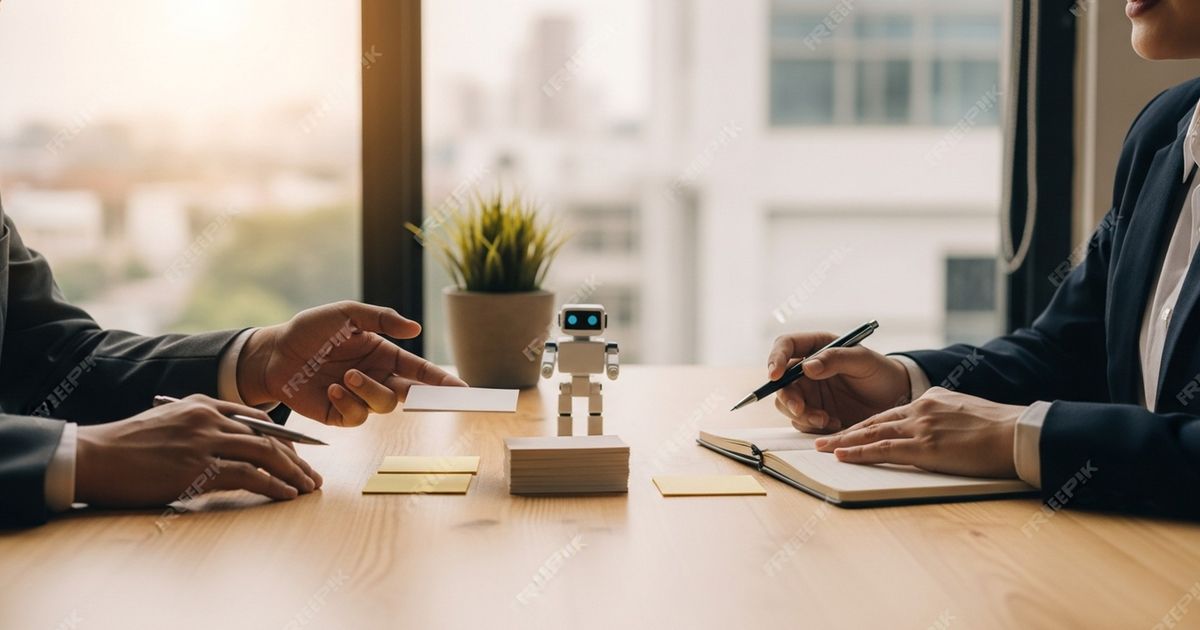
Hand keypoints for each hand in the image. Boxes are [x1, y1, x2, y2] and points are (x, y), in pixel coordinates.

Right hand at [75, 395, 321, 507]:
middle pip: (268, 437)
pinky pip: (249, 475)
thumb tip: (223, 446)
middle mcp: (209, 419)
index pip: (256, 419)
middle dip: (296, 458)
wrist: (93, 456)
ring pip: (265, 454)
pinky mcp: (199, 468)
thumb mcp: (167, 423)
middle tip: (314, 475)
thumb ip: (197, 427)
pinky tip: (287, 494)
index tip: (303, 452)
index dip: (285, 437)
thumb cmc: (125, 446)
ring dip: (292, 473)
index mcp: (202, 405)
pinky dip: (273, 485)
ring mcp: (205, 442)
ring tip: (308, 487)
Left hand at [237, 301, 466, 425]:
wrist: (274, 353)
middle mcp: (377, 377)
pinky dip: (348, 402)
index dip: (441, 381)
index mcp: (384, 354)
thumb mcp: (347, 313)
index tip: (462, 390)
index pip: (419, 369)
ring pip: (384, 404)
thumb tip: (415, 328)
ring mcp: (359, 398)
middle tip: (426, 396)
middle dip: (424, 396)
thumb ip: (380, 318)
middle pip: (411, 392)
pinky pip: (357, 416)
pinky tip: (331, 389)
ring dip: (369, 390)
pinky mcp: (340, 414)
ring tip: (347, 376)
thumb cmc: (310, 330)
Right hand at [766, 332, 911, 432]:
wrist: (895, 400)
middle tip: (800, 409)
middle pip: (780, 380)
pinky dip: (812, 426)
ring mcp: (809, 392)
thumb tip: (807, 367)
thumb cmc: (881, 373)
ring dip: (801, 414)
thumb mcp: (863, 361)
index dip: (775, 358)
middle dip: (787, 396)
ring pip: (786, 404)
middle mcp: (806, 369)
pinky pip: (801, 421)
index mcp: (816, 346)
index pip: (785, 345)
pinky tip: (834, 424)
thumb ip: (835, 360)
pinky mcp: (813, 413)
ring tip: (826, 420)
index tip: (775, 374)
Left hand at [813, 387, 1022, 477]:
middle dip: (845, 431)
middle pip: (873, 421)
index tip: (848, 432)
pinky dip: (858, 453)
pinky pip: (883, 450)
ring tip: (821, 449)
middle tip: (821, 440)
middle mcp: (920, 408)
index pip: (890, 414)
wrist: (1017, 433)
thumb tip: (938, 426)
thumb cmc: (1001, 428)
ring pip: (871, 434)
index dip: (865, 425)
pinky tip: (841, 456)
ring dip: (842, 442)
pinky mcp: (924, 446)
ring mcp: (920, 427)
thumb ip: (945, 415)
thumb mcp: (967, 411)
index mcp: (931, 400)